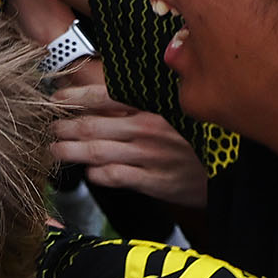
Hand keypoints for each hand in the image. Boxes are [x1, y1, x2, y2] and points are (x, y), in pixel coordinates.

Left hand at [49, 82, 207, 209]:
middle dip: (63, 126)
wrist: (230, 170)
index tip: (55, 99)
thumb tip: (99, 99)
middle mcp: (149, 128)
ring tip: (54, 150)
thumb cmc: (195, 139)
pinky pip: (116, 176)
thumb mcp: (173, 111)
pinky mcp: (155, 182)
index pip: (105, 96)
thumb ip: (139, 105)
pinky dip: (97, 174)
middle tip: (47, 127)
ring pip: (97, 151)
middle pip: (93, 125)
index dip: (75, 97)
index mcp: (153, 105)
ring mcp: (150, 156)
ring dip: (70, 151)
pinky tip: (89, 172)